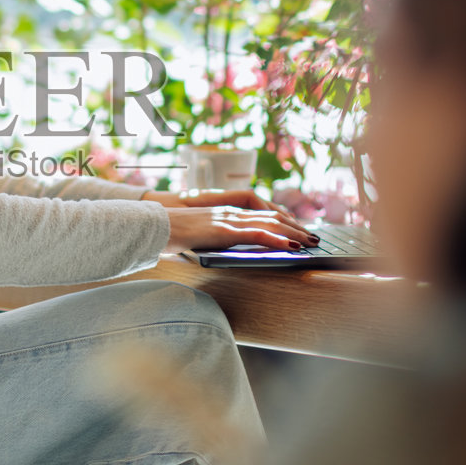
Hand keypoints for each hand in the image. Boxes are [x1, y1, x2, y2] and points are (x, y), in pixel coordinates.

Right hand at [145, 188, 318, 249]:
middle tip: (314, 237)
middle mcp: (230, 213)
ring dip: (293, 233)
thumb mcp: (196, 237)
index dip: (283, 222)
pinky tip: (290, 246)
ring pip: (270, 224)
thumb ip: (211, 241)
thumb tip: (217, 251)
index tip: (298, 231)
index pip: (262, 215)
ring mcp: (228, 220)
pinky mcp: (224, 231)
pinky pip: (256, 234)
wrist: (151, 225)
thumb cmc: (168, 233)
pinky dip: (276, 240)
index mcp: (224, 214)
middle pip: (272, 218)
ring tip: (311, 242)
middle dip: (295, 227)